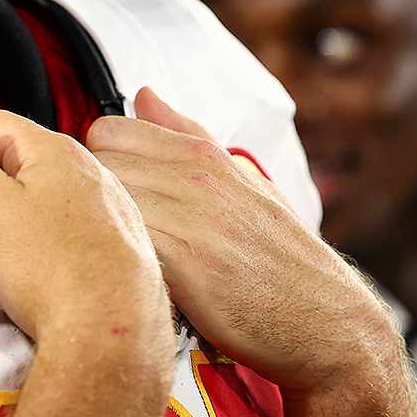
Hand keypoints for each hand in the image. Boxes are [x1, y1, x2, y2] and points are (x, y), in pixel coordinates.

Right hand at [0, 85, 169, 359]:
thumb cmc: (55, 273)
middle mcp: (93, 170)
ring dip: (29, 218)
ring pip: (52, 197)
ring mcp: (113, 206)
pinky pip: (77, 229)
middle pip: (24, 161)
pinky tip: (51, 272)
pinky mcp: (122, 242)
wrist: (112, 333)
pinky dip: (59, 244)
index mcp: (57, 150)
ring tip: (19, 258)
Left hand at [86, 86, 397, 394]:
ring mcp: (190, 219)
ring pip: (104, 200)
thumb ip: (186, 136)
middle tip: (110, 229)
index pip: (108, 130)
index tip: (112, 194)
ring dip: (100, 228)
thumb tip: (144, 94)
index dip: (100, 163)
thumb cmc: (278, 258)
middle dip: (93, 194)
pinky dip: (116, 257)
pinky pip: (123, 241)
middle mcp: (195, 178)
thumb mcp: (241, 182)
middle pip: (97, 163)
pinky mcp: (184, 265)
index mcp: (204, 155)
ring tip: (119, 255)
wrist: (323, 323)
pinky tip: (130, 277)